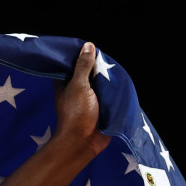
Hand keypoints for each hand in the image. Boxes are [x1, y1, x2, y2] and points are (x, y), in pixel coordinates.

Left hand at [54, 42, 109, 160]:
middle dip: (96, 64)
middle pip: (87, 72)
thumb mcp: (79, 86)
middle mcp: (76, 89)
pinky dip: (113, 88)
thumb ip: (83, 67)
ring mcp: (89, 98)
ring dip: (106, 76)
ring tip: (115, 63)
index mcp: (65, 84)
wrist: (84, 141)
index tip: (88, 44)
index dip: (78, 55)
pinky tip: (120, 78)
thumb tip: (88, 46)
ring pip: (99, 82)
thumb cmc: (77, 113)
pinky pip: (108, 93)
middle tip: (106, 54)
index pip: (70, 64)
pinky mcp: (100, 106)